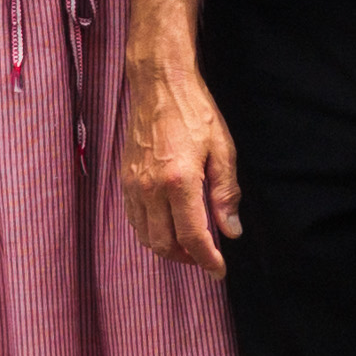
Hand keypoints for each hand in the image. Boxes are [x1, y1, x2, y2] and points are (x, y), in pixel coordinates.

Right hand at [117, 55, 242, 274]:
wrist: (159, 85)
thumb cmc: (194, 112)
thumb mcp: (223, 150)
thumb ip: (226, 193)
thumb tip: (230, 230)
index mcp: (179, 182)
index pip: (193, 237)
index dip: (207, 260)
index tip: (218, 270)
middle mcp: (151, 188)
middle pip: (165, 244)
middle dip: (187, 258)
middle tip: (206, 257)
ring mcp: (134, 185)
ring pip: (146, 237)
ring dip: (168, 249)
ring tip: (189, 245)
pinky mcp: (125, 180)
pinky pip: (135, 220)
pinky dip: (151, 232)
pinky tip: (168, 226)